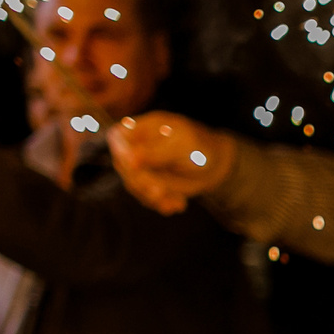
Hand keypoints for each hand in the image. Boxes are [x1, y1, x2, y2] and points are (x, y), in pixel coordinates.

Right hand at [110, 111, 236, 215]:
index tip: (134, 167)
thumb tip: (129, 160)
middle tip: (159, 191)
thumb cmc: (199, 146)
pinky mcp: (148, 184)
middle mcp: (136, 147)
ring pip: (133, 185)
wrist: (215, 165)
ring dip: (152, 197)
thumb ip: (155, 152)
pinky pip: (146, 198)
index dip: (120, 152)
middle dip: (140, 181)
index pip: (118, 137)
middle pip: (123, 165)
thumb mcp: (181, 146)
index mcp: (141, 128)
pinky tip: (179, 205)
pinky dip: (162, 204)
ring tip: (174, 202)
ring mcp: (141, 167)